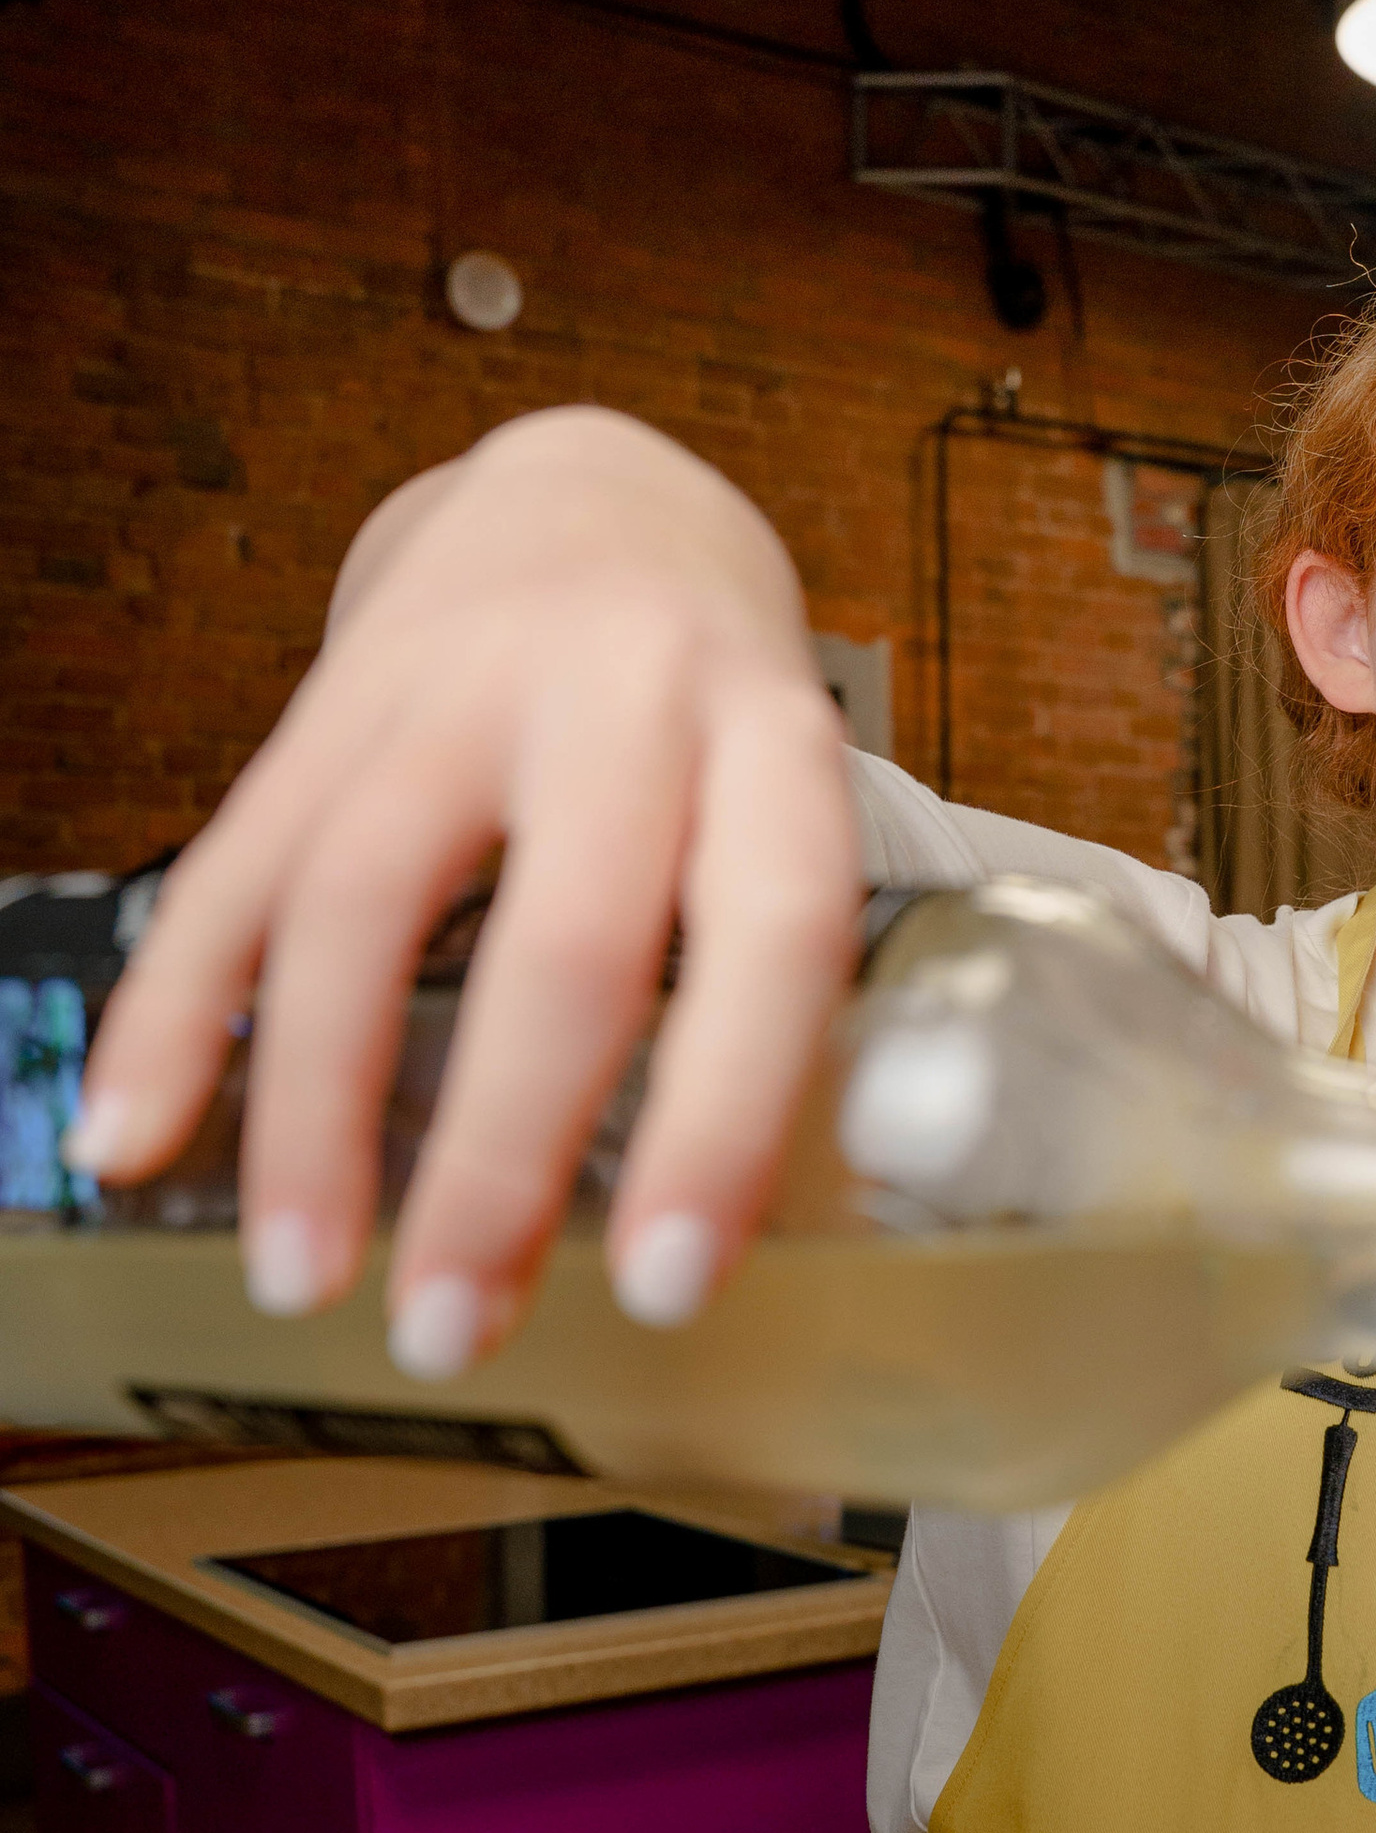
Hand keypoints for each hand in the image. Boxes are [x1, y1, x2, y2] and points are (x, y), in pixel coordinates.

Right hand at [69, 408, 858, 1364]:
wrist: (600, 502)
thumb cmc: (717, 719)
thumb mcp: (788, 810)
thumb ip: (766, 983)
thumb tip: (728, 1241)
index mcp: (772, 744)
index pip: (771, 939)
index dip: (721, 1118)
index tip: (662, 1285)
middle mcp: (621, 698)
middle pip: (561, 940)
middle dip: (498, 1160)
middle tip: (453, 1330)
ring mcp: (456, 688)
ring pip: (363, 905)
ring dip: (318, 1115)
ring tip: (304, 1278)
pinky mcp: (323, 706)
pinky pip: (231, 868)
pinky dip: (173, 1015)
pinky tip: (130, 1137)